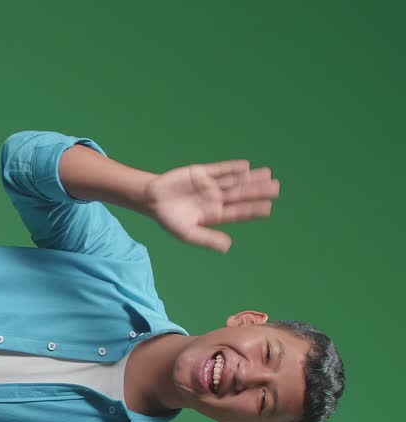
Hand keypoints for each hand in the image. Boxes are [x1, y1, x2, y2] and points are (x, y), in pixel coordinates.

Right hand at [143, 160, 280, 252]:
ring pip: (234, 181)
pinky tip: (245, 167)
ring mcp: (210, 185)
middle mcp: (216, 199)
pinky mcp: (202, 172)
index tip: (269, 208)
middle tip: (277, 187)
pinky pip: (219, 169)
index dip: (253, 209)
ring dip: (250, 178)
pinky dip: (231, 168)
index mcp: (215, 214)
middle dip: (258, 191)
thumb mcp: (187, 233)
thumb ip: (207, 238)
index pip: (238, 212)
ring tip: (268, 174)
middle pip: (240, 194)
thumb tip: (228, 247)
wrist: (151, 200)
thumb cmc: (169, 219)